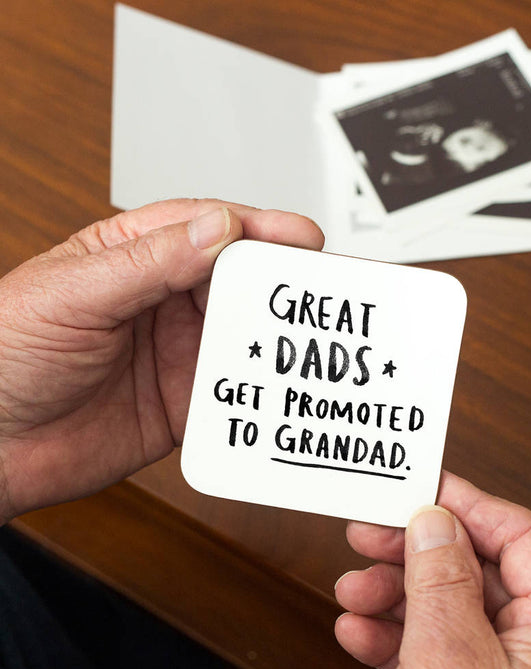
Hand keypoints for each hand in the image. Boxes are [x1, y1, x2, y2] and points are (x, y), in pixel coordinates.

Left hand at [0, 199, 322, 521]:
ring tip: (312, 334)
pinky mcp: (185, 402)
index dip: (257, 228)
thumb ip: (150, 260)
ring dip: (277, 334)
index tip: (298, 236)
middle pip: (237, 279)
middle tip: (322, 283)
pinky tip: (277, 385)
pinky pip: (234, 391)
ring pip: (244, 333)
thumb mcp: (74, 293)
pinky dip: (259, 389)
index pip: (206, 229)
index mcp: (132, 257)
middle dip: (281, 278)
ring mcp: (177, 352)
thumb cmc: (2, 357)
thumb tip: (218, 228)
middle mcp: (162, 301)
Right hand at [335, 471, 530, 668]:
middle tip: (372, 532)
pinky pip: (428, 644)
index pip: (526, 539)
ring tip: (352, 590)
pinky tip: (357, 631)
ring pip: (446, 604)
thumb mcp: (449, 665)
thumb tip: (435, 521)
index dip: (473, 505)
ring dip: (392, 591)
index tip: (425, 487)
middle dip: (416, 551)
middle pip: (477, 569)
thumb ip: (442, 583)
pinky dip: (389, 632)